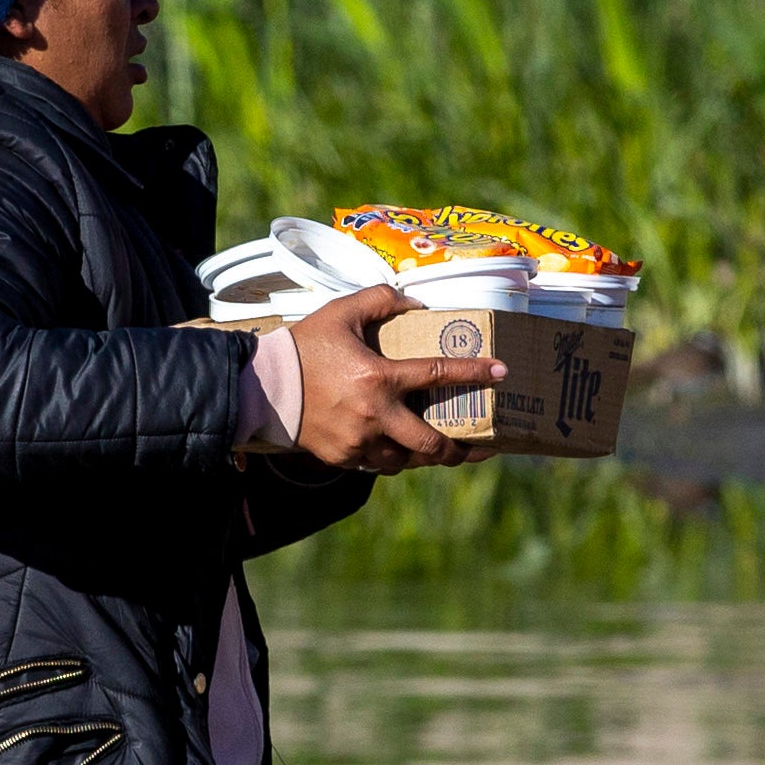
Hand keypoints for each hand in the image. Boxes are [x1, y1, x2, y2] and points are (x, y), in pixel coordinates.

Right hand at [283, 285, 503, 471]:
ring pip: (405, 461)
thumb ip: (380, 300)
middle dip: (458, 449)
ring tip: (439, 452)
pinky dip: (391, 458)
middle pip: (430, 443)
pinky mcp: (343, 457)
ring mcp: (359, 441)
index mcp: (380, 377)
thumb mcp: (340, 313)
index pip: (439, 374)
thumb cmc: (303, 347)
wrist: (262, 387)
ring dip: (424, 457)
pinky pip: (377, 464)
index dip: (475, 372)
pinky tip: (399, 452)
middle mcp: (375, 415)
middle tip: (476, 447)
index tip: (502, 372)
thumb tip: (413, 302)